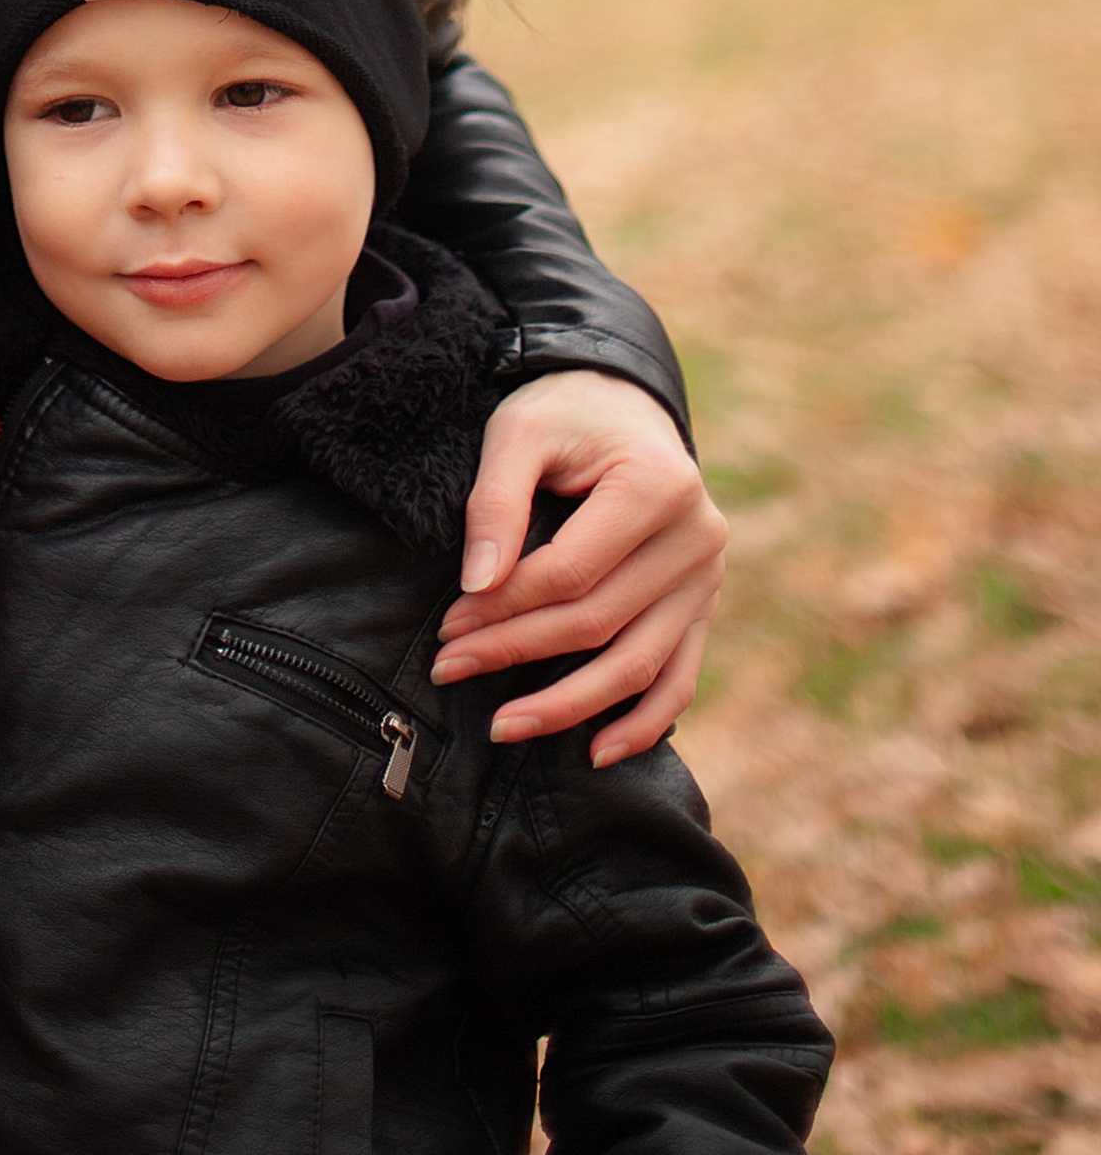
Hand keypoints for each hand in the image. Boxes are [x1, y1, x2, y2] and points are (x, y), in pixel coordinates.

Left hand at [431, 371, 725, 765]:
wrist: (622, 404)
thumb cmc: (565, 413)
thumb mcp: (519, 430)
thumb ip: (496, 501)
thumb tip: (477, 584)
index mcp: (656, 485)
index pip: (570, 572)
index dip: (505, 607)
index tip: (448, 627)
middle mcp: (696, 537)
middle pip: (598, 621)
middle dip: (517, 652)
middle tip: (449, 670)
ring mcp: (707, 578)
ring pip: (638, 664)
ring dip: (569, 705)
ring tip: (503, 726)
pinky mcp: (703, 606)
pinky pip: (679, 677)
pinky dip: (644, 722)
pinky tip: (598, 751)